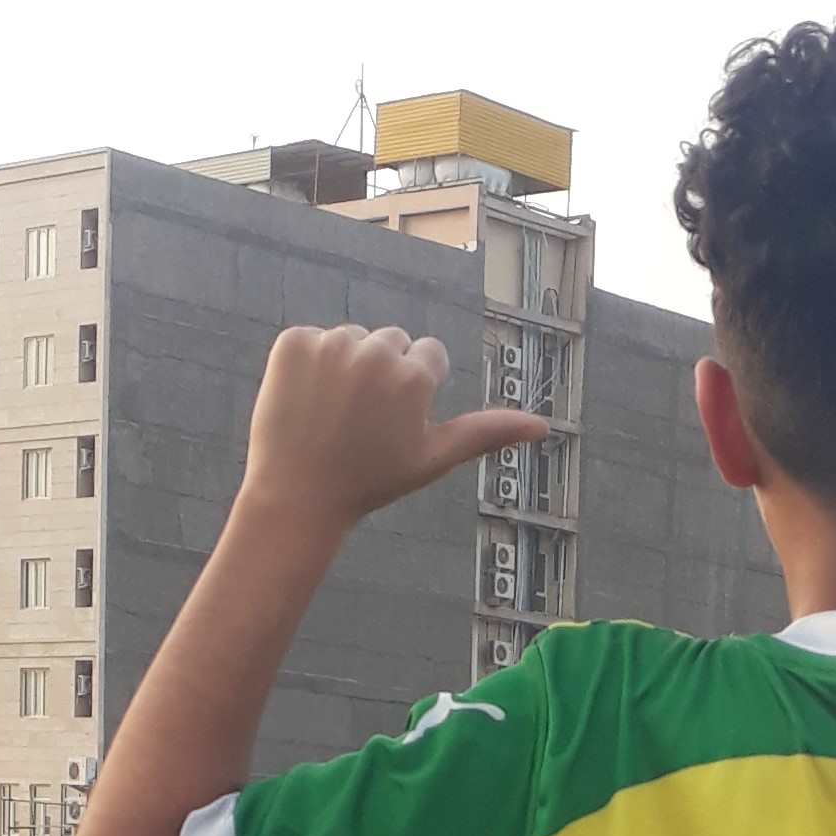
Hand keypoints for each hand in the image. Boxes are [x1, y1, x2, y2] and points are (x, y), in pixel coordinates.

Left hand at [240, 323, 545, 534]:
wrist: (297, 495)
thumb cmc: (372, 481)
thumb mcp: (434, 458)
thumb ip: (487, 433)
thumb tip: (543, 426)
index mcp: (414, 376)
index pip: (429, 356)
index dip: (414, 392)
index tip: (393, 423)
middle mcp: (376, 350)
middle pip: (392, 343)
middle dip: (382, 375)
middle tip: (361, 422)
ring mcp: (330, 343)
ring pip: (352, 340)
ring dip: (345, 367)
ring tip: (332, 414)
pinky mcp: (292, 342)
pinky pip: (311, 340)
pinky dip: (308, 366)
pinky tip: (305, 402)